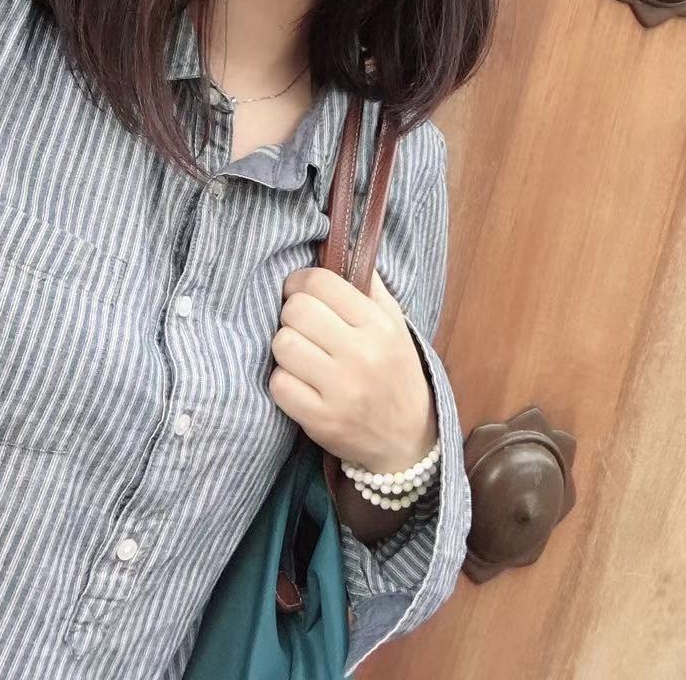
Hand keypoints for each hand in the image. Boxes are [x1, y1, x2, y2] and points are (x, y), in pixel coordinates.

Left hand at [269, 266, 437, 474]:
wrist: (406, 437)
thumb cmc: (394, 370)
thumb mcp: (394, 322)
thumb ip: (367, 284)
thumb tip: (337, 246)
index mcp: (379, 324)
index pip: (321, 282)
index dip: (300, 282)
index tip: (301, 291)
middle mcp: (361, 354)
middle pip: (295, 311)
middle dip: (291, 314)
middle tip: (301, 324)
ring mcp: (340, 390)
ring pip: (282, 345)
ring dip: (285, 347)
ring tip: (301, 353)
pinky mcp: (321, 420)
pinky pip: (278, 385)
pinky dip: (283, 380)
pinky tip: (300, 382)